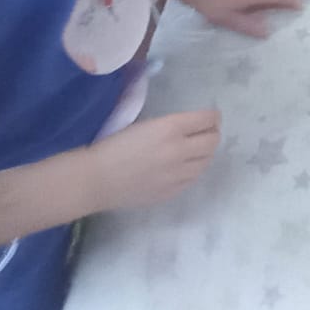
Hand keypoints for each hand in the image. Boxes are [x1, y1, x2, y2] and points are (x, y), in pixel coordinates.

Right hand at [86, 110, 222, 210]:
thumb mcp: (145, 125)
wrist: (97, 179)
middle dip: (212, 134)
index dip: (212, 117)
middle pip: (213, 141)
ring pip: (206, 162)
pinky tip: (182, 167)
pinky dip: (192, 170)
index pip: (207, 119)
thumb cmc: (114, 146)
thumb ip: (172, 126)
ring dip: (204, 153)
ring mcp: (178, 174)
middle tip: (206, 133)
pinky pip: (192, 178)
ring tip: (195, 150)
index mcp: (170, 128)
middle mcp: (179, 150)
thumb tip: (192, 127)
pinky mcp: (173, 191)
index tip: (212, 117)